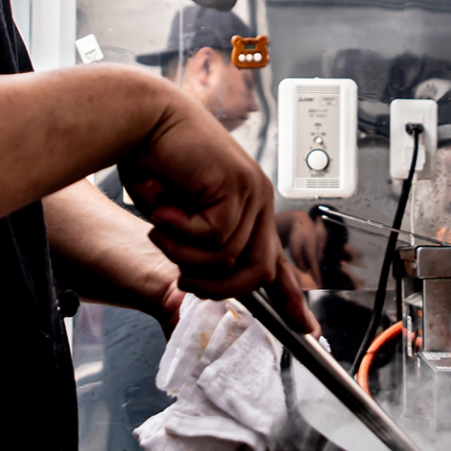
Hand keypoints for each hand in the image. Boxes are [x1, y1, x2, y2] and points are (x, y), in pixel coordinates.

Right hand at [120, 90, 317, 334]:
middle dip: (217, 288)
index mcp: (250, 209)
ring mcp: (252, 191)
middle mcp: (259, 200)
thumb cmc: (154, 164)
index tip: (309, 330)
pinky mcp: (237, 184)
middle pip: (258, 272)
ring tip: (161, 226)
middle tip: (182, 280)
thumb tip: (207, 284)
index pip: (277, 262)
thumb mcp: (180, 219)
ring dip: (185, 254)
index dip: (291, 299)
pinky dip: (181, 231)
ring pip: (229, 258)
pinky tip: (165, 207)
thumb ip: (201, 249)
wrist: (142, 120)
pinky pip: (215, 236)